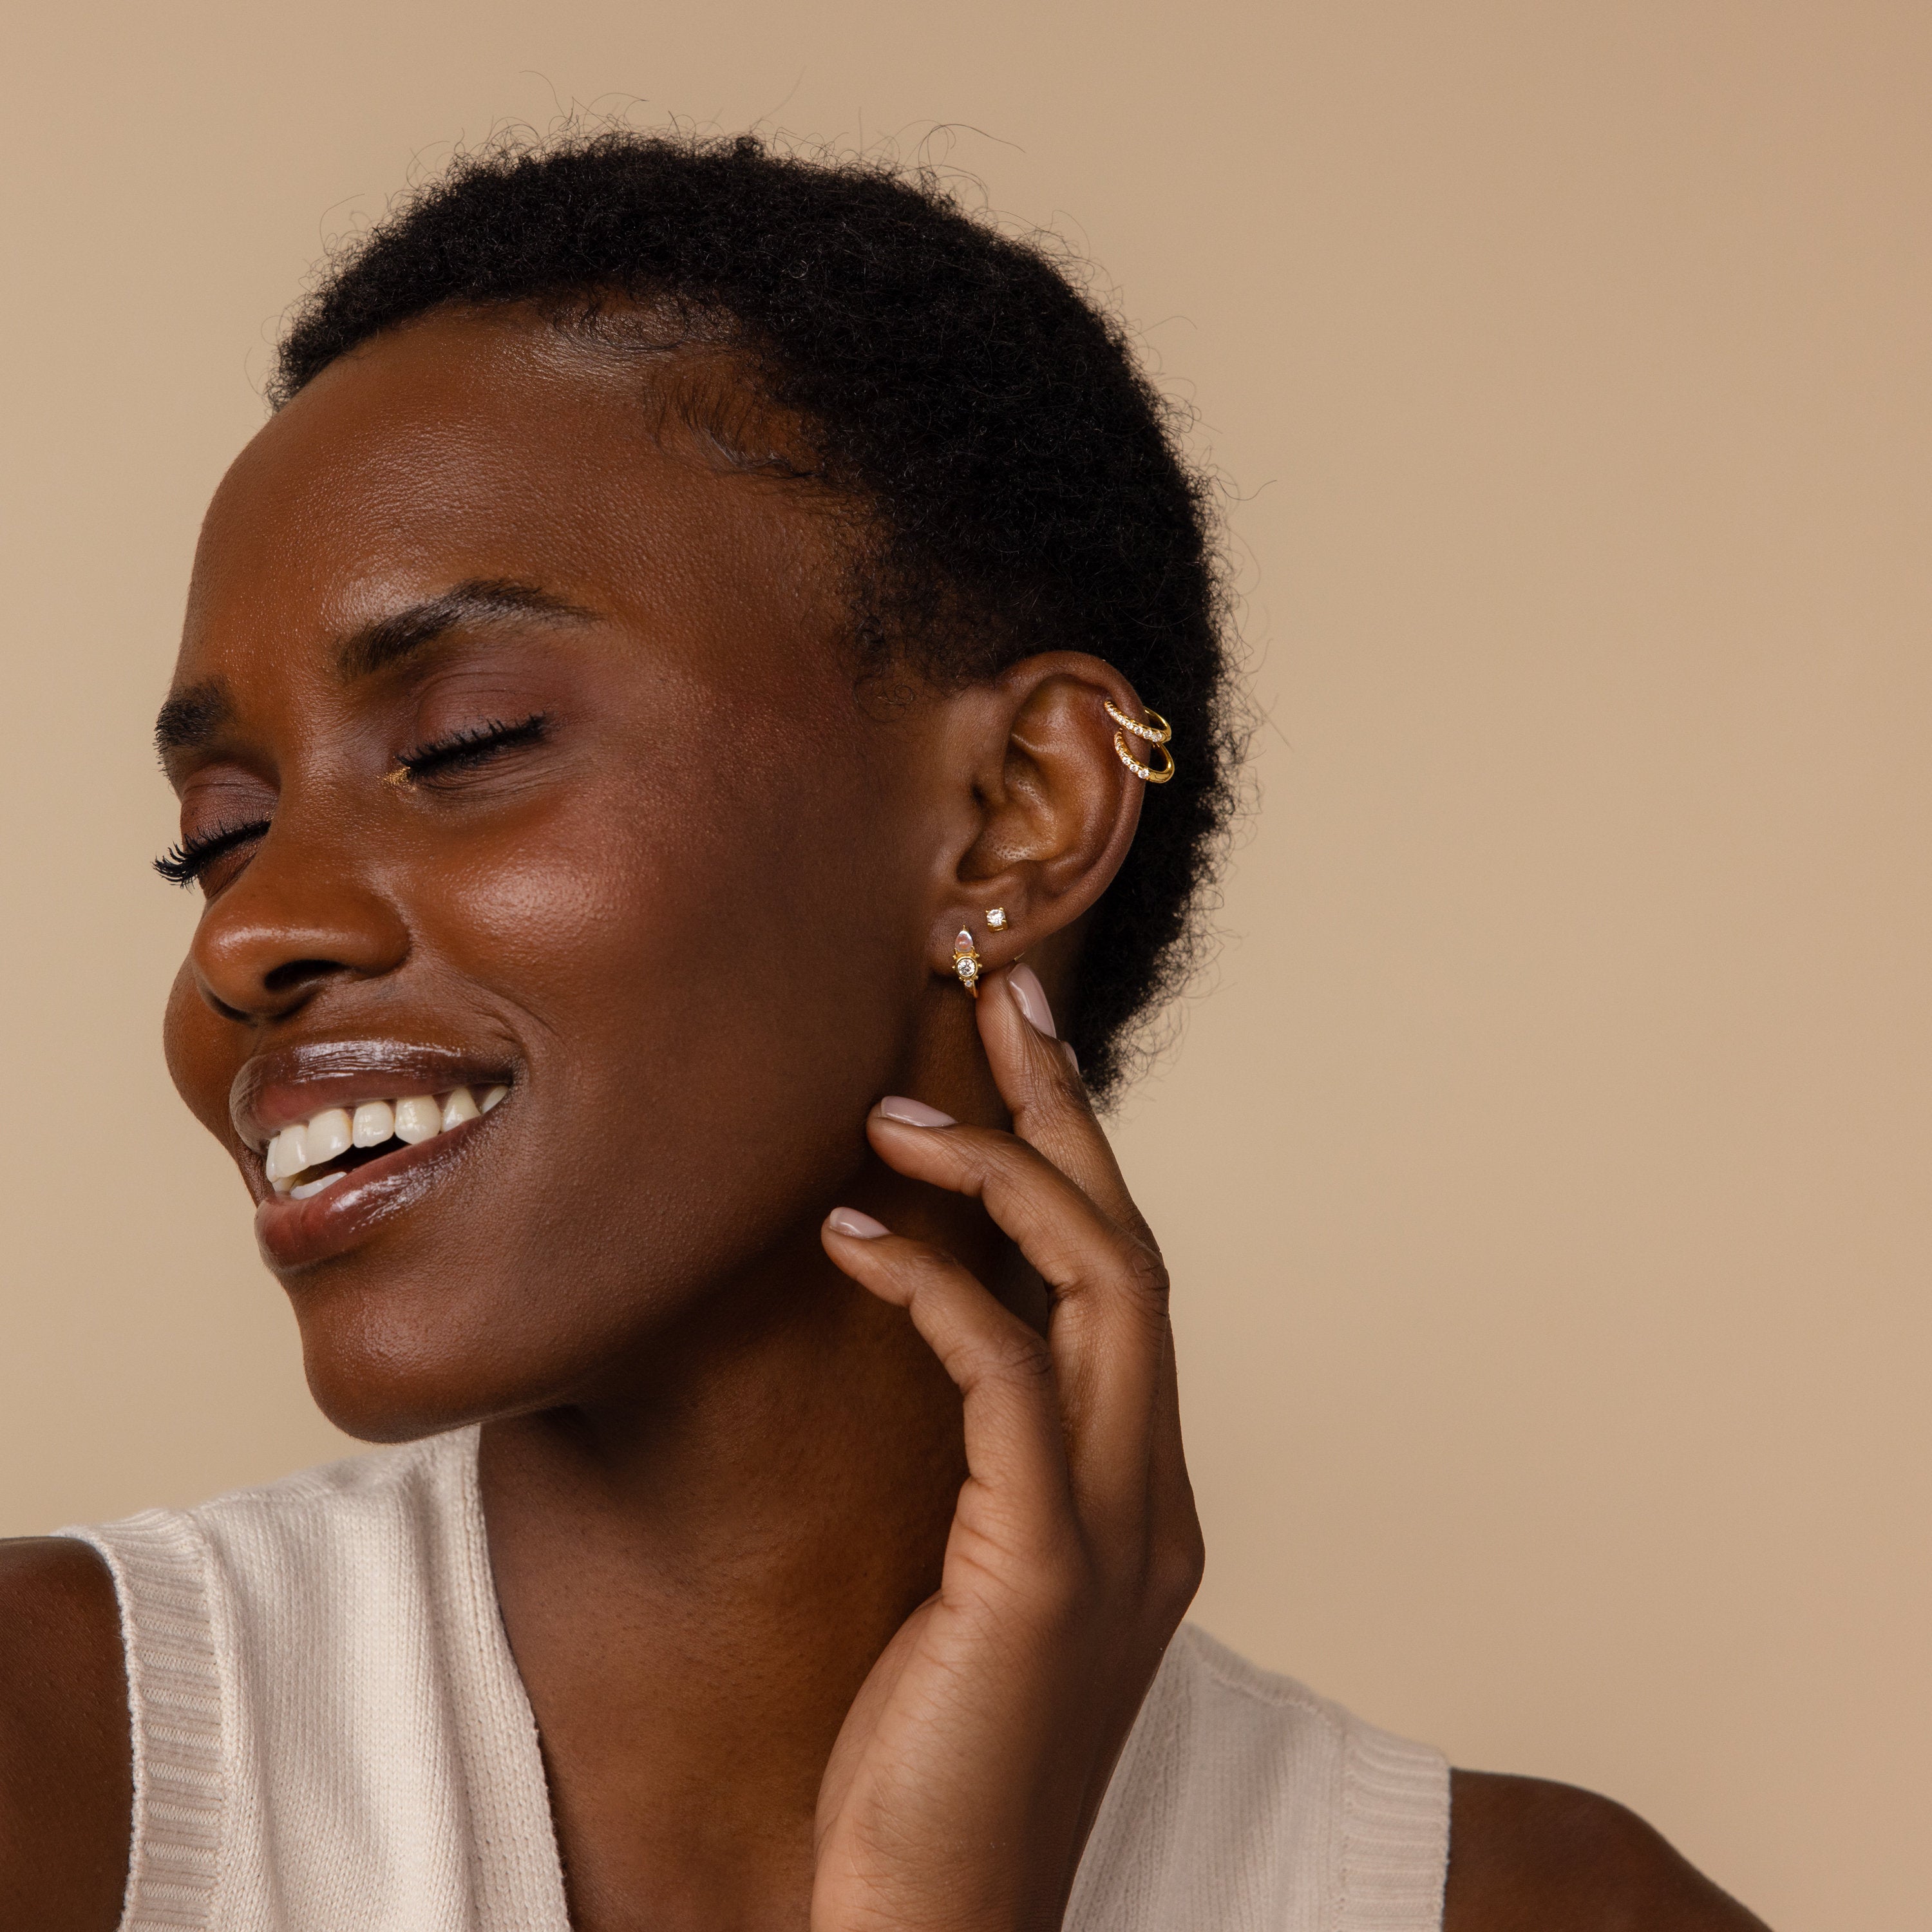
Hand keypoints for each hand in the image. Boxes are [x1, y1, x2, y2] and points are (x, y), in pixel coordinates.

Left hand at [813, 968, 1203, 1931]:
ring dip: (1003, 1177)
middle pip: (1135, 1249)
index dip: (1080, 1156)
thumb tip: (925, 1345)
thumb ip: (982, 1470)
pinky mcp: (1045, 1572)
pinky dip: (939, 1289)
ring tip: (891, 1112)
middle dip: (1069, 1111)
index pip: (1126, 1284)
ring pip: (1103, 1289)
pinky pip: (1008, 1383)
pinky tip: (853, 1238)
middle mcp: (1153, 1495)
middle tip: (999, 993)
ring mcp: (1116, 1532)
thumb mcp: (967, 1582)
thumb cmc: (925, 1760)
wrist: (933, 1929)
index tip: (1021, 1054)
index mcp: (1139, 1494)